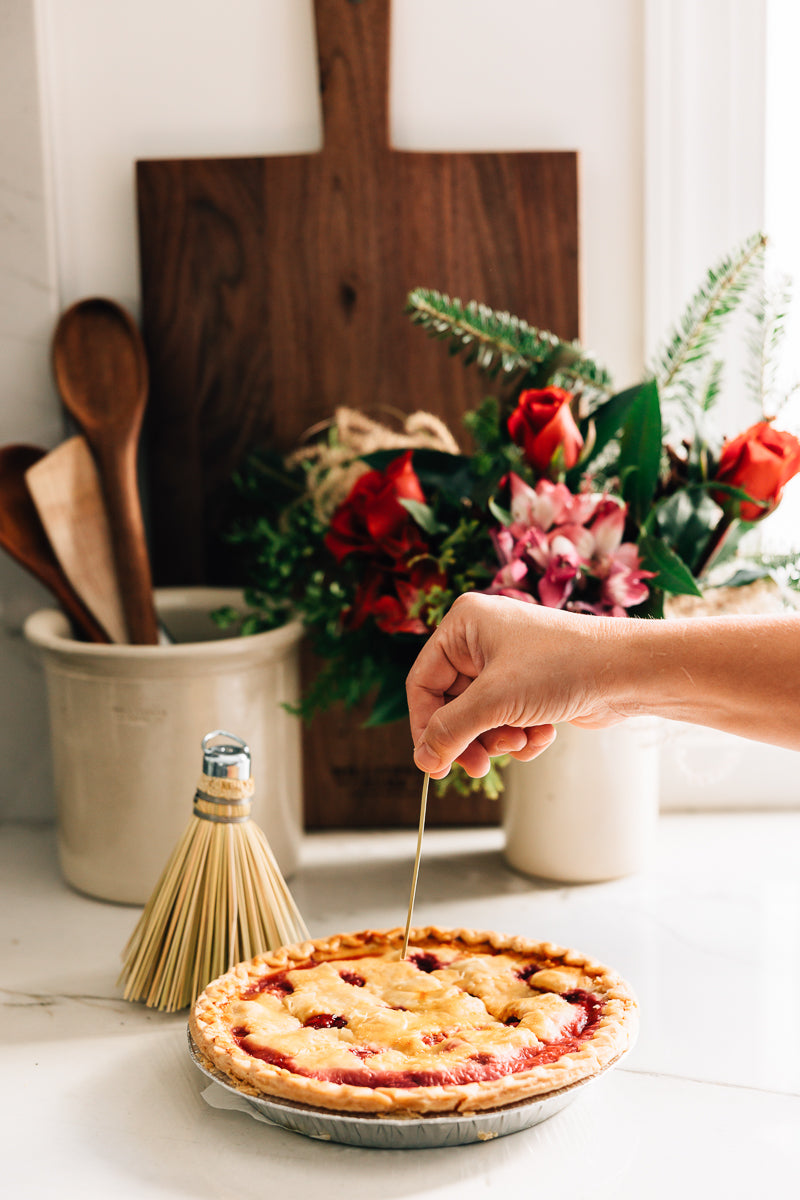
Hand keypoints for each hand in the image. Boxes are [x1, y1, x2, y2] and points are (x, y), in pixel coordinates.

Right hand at [406, 592, 625, 778]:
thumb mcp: (494, 701)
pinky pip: (507, 721)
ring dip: (498, 738)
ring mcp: (507, 663)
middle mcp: (482, 640)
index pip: (423, 683)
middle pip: (451, 705)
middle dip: (470, 736)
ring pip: (480, 719)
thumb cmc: (562, 667)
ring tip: (522, 738)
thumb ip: (450, 731)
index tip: (433, 763)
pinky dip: (522, 735)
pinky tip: (543, 733)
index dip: (425, 726)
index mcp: (464, 624)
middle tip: (476, 767)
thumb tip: (423, 759)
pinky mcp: (530, 686)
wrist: (626, 672)